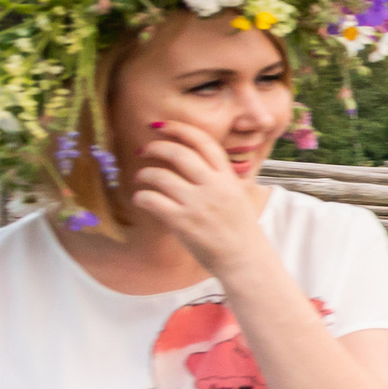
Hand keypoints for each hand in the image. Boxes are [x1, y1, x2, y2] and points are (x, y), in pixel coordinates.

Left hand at [127, 121, 276, 277]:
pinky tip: (142, 200)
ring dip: (144, 174)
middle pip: (177, 153)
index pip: (203, 142)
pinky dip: (141, 197)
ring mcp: (197, 204)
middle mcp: (214, 187)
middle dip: (154, 147)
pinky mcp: (182, 222)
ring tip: (141, 179)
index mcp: (228, 178)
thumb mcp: (238, 197)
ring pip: (159, 175)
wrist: (246, 262)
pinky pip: (150, 199)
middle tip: (143, 150)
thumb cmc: (241, 231)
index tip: (160, 126)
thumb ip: (220, 177)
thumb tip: (195, 160)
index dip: (178, 128)